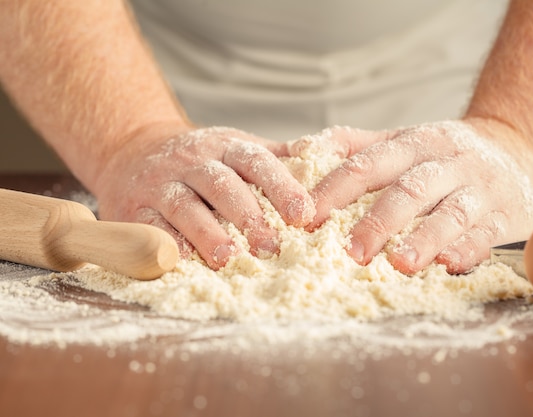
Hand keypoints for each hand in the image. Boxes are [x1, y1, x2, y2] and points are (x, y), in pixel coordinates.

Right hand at [93, 127, 314, 268]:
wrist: (133, 150)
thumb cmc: (201, 159)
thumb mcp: (236, 147)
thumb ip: (276, 156)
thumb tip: (324, 155)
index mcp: (225, 147)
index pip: (257, 162)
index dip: (282, 186)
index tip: (305, 215)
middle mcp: (193, 162)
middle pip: (222, 185)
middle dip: (248, 216)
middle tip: (272, 247)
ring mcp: (161, 184)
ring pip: (185, 206)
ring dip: (208, 233)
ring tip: (229, 258)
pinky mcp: (134, 208)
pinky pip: (150, 226)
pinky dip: (165, 244)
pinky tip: (183, 262)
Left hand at [291, 120, 532, 273]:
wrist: (516, 145)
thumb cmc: (443, 153)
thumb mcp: (401, 139)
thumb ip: (353, 146)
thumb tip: (297, 149)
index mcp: (412, 144)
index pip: (367, 165)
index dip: (335, 190)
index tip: (306, 218)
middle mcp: (446, 163)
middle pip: (408, 190)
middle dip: (377, 222)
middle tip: (349, 252)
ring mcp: (479, 189)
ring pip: (450, 213)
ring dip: (424, 239)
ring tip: (400, 263)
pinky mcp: (506, 215)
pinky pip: (488, 232)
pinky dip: (469, 249)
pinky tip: (450, 264)